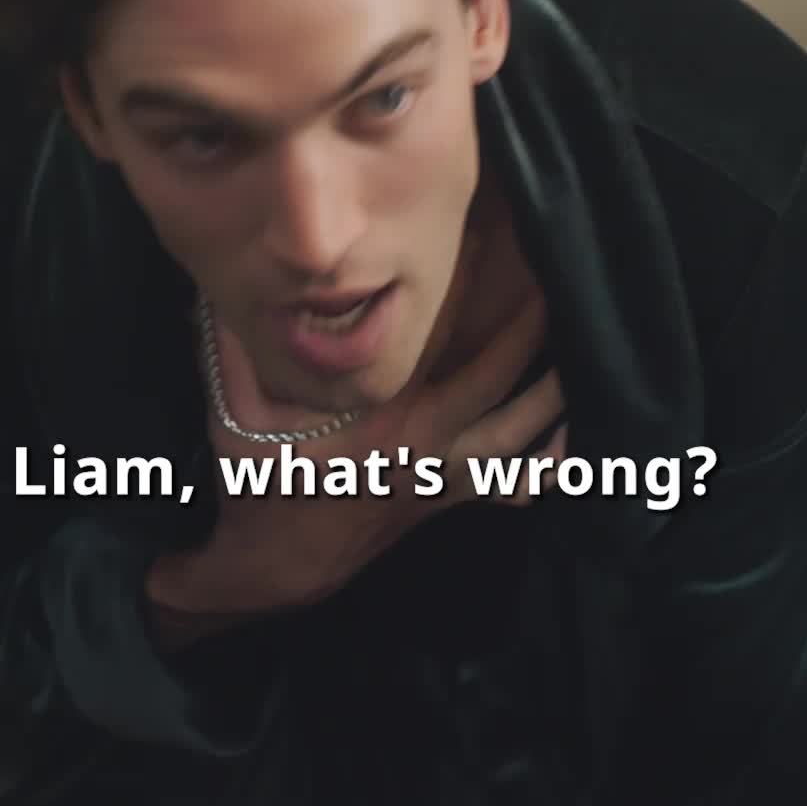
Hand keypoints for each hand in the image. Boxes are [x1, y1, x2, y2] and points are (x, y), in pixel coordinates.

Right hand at [146, 295, 566, 625]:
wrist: (273, 566)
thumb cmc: (256, 485)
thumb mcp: (233, 412)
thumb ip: (234, 348)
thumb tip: (225, 285)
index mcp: (378, 417)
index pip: (431, 343)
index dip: (460, 290)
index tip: (482, 238)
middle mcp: (421, 447)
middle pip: (494, 381)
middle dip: (525, 328)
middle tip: (553, 279)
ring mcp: (439, 481)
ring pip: (516, 438)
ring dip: (551, 396)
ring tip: (582, 349)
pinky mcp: (445, 503)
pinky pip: (511, 489)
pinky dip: (545, 466)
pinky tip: (570, 440)